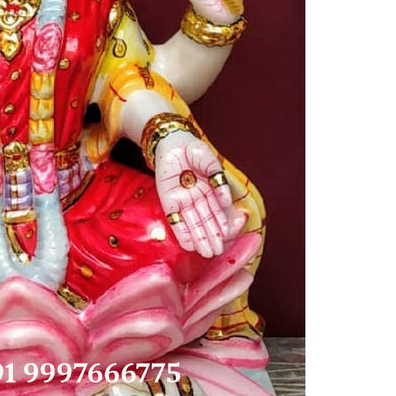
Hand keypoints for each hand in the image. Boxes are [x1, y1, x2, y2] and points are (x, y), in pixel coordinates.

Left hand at [154, 133, 245, 257]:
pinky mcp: (168, 201)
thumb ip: (218, 179)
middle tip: (217, 252)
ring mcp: (182, 201)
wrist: (171, 142)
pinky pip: (175, 220)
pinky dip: (181, 232)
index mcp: (209, 190)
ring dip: (199, 238)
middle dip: (211, 236)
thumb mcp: (210, 162)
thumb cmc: (193, 150)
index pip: (216, 210)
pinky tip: (188, 245)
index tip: (227, 237)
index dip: (221, 224)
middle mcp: (196, 198)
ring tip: (206, 253)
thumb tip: (227, 200)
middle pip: (205, 220)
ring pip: (192, 223)